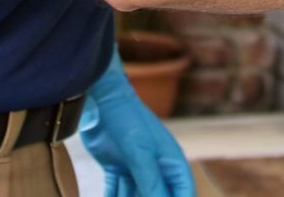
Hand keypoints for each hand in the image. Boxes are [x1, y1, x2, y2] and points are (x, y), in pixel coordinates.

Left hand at [79, 52, 194, 196]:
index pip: (182, 194)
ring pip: (135, 196)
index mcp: (171, 162)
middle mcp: (157, 166)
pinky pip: (116, 191)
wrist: (101, 97)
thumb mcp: (139, 152)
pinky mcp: (117, 166)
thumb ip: (150, 181)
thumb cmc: (127, 119)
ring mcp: (137, 166)